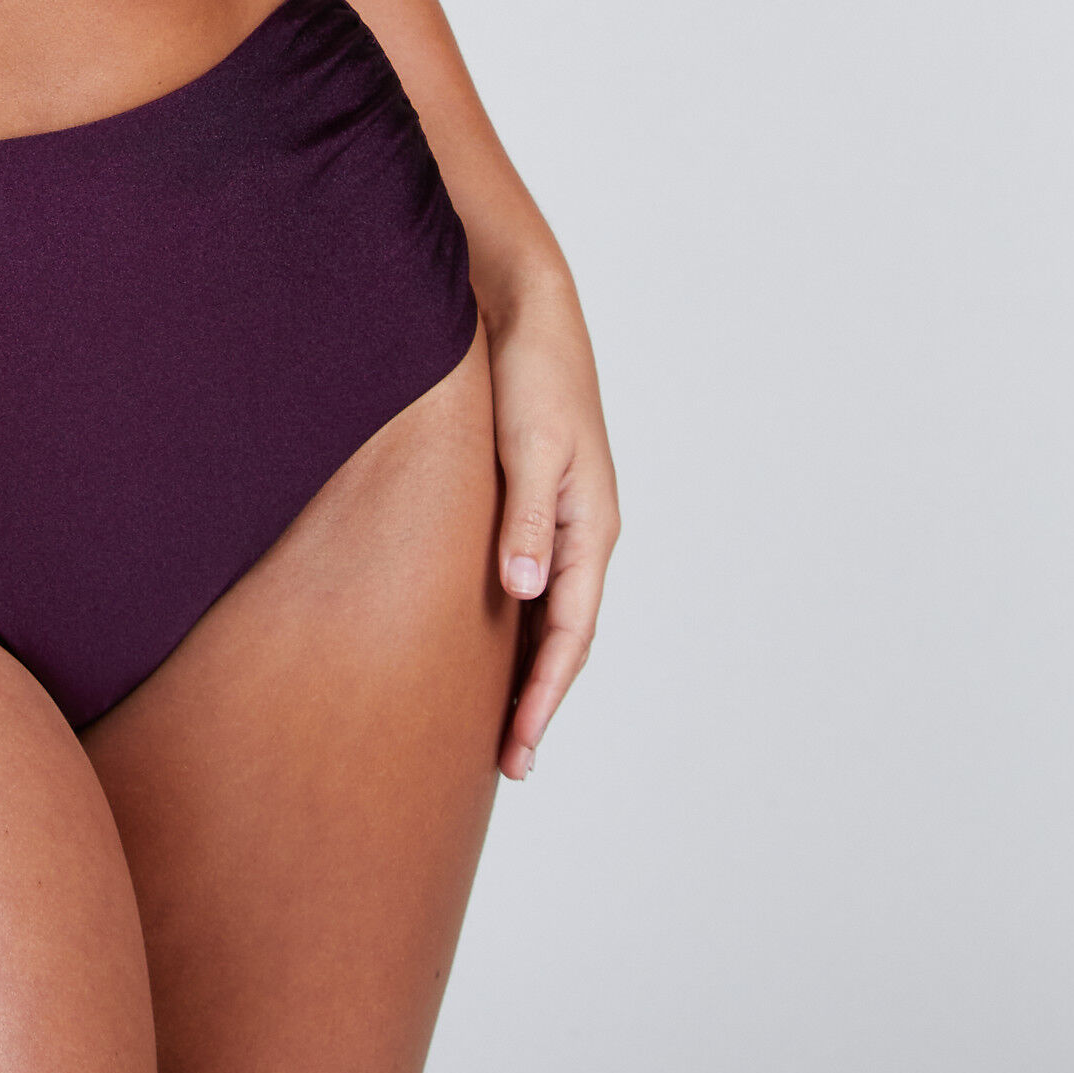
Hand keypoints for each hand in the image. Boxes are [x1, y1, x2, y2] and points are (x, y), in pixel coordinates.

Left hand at [487, 270, 618, 781]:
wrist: (525, 308)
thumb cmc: (530, 374)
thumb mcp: (529, 447)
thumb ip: (526, 519)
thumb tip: (524, 594)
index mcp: (590, 528)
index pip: (570, 634)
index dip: (544, 697)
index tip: (518, 751)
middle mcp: (580, 532)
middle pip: (563, 636)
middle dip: (538, 700)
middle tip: (508, 764)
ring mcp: (558, 518)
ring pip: (546, 613)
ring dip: (525, 668)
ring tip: (495, 723)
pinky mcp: (530, 499)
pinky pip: (527, 580)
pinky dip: (511, 623)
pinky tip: (483, 642)